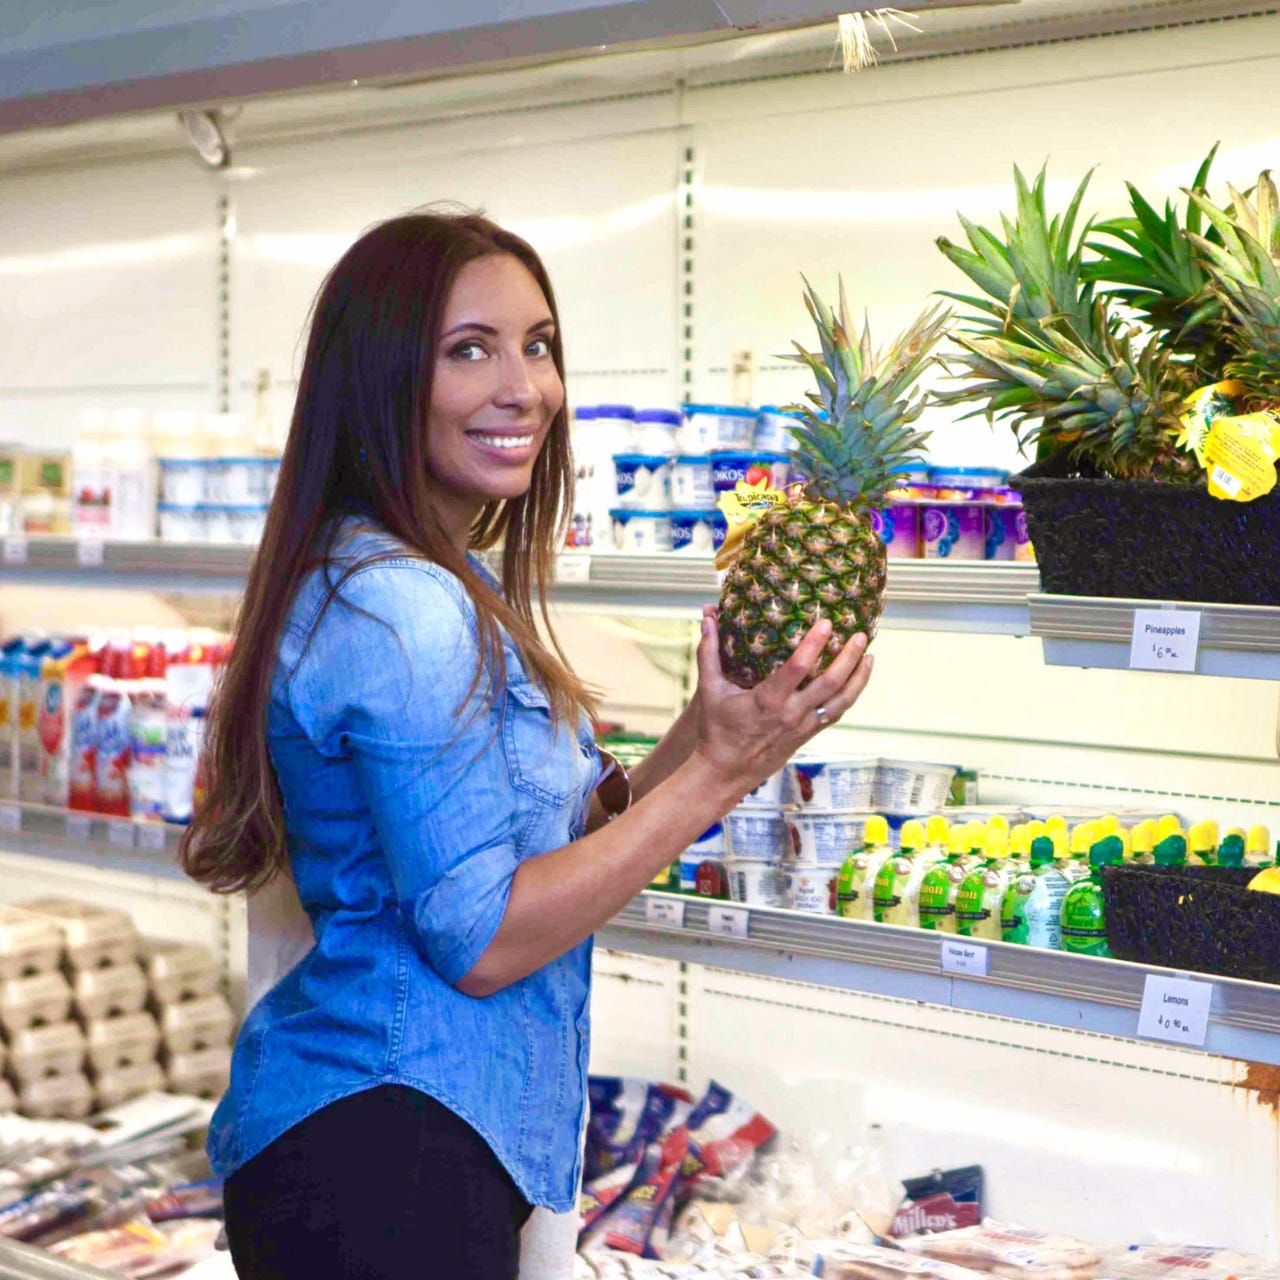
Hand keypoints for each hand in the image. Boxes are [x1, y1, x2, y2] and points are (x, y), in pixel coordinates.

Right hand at [692, 606, 874, 800]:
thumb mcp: (708, 689)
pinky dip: (849, 696)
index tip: (827, 623)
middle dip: (849, 658)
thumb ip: (709, 652)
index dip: (815, 644)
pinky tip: (855, 681)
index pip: (798, 668)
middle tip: (860, 635)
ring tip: (869, 656)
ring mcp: (802, 727)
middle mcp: (790, 714)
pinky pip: (835, 714)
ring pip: (841, 702)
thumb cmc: (715, 730)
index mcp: (767, 700)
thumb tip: (707, 616)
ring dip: (858, 679)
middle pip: (830, 683)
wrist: (724, 773)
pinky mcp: (806, 735)